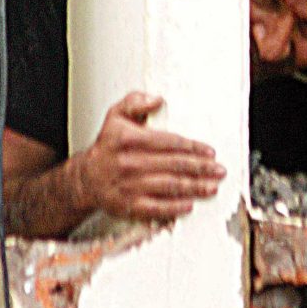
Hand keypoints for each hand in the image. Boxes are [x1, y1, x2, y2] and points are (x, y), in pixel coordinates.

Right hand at [77, 92, 225, 221]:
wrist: (87, 178)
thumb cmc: (107, 146)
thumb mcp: (116, 115)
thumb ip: (135, 102)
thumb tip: (157, 100)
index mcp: (130, 140)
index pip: (169, 142)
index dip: (192, 147)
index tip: (209, 151)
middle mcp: (131, 163)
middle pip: (174, 165)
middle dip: (201, 168)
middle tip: (219, 170)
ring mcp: (130, 186)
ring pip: (169, 186)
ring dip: (194, 187)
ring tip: (212, 187)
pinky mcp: (129, 205)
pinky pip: (156, 208)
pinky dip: (174, 208)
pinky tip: (189, 204)